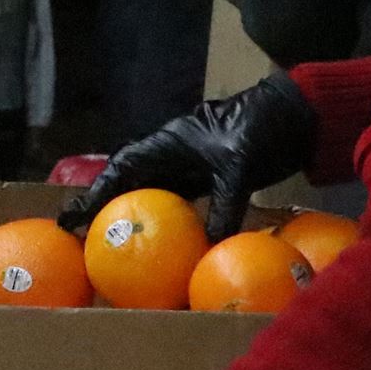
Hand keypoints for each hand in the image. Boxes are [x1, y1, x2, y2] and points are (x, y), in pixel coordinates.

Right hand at [58, 72, 316, 239]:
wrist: (298, 116)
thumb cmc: (263, 128)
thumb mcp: (239, 166)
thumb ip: (223, 205)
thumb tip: (211, 248)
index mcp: (169, 143)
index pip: (122, 168)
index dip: (95, 192)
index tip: (72, 218)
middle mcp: (174, 156)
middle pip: (131, 185)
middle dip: (106, 211)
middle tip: (83, 241)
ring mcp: (193, 169)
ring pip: (155, 197)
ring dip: (137, 220)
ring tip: (116, 251)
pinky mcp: (214, 181)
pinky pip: (187, 208)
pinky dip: (176, 228)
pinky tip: (172, 253)